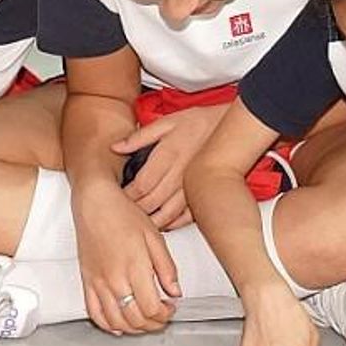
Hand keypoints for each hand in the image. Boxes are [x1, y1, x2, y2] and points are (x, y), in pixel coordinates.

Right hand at [72, 184, 179, 334]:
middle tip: (161, 317)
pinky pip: (95, 313)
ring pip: (116, 321)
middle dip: (153, 324)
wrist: (95, 203)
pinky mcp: (87, 282)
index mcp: (135, 267)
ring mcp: (98, 282)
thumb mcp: (154, 237)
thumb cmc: (123, 214)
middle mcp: (114, 279)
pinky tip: (119, 325)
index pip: (151, 308)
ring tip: (144, 321)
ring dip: (133, 328)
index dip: (165, 315)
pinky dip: (108, 325)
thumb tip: (175, 291)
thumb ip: (166, 267)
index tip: (170, 308)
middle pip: (135, 318)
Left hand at [112, 104, 227, 229]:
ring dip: (153, 220)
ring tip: (141, 222)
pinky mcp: (203, 192)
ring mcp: (193, 186)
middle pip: (152, 202)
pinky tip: (165, 222)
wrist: (229, 126)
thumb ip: (139, 137)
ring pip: (168, 213)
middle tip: (124, 211)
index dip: (127, 194)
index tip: (117, 196)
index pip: (141, 184)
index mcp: (168, 155)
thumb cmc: (199, 122)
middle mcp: (180, 174)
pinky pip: (188, 216)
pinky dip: (175, 223)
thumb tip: (116, 147)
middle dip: (136, 209)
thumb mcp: (166, 122)